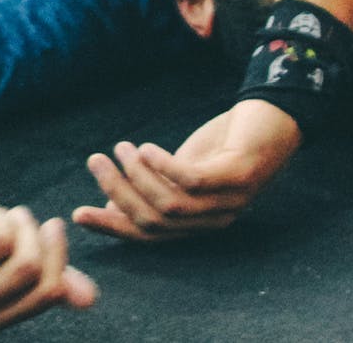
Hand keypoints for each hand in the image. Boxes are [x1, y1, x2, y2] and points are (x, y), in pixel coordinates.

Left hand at [0, 188, 97, 329]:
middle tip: (20, 216)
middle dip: (31, 231)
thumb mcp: (14, 259)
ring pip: (1, 241)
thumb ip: (51, 276)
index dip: (57, 253)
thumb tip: (90, 299)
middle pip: (27, 266)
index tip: (53, 227)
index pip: (48, 289)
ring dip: (5, 217)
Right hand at [71, 98, 301, 241]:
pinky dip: (163, 166)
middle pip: (155, 220)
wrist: (274, 117)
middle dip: (118, 192)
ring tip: (121, 147)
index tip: (78, 214)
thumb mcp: (184, 168)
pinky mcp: (239, 175)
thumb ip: (156, 188)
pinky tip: (146, 147)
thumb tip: (114, 205)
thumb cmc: (227, 144)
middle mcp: (214, 220)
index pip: (149, 236)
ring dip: (137, 175)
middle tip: (95, 161)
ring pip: (170, 204)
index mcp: (198, 223)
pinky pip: (193, 181)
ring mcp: (230, 200)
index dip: (112, 226)